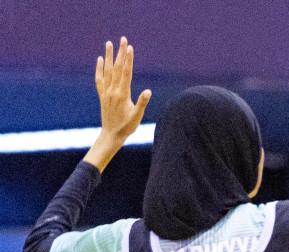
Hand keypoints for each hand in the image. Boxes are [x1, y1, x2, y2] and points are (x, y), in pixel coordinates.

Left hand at [84, 38, 150, 170]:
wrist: (111, 134)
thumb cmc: (127, 127)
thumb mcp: (137, 117)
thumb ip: (142, 103)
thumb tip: (148, 91)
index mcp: (122, 94)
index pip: (126, 73)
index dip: (128, 60)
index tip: (130, 48)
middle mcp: (113, 90)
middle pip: (117, 68)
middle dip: (120, 53)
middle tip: (122, 39)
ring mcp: (106, 92)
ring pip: (107, 70)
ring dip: (109, 56)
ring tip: (109, 43)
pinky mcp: (102, 95)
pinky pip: (99, 79)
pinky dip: (99, 68)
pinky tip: (100, 59)